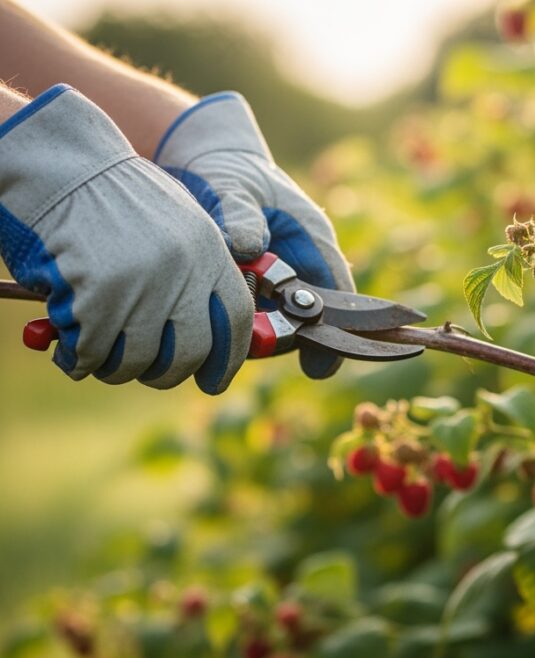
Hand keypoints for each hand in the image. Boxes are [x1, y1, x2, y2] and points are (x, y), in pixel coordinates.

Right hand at [0, 85, 252, 393]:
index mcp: (210, 253)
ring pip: (138, 360)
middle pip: (189, 353)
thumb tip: (210, 335)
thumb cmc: (117, 198)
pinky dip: (78, 359)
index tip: (213, 380)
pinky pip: (92, 350)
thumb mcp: (181, 225)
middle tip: (148, 372)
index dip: (227, 360)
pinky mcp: (97, 294)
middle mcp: (183, 272)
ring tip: (102, 358)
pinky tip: (70, 352)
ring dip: (117, 369)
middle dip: (166, 373)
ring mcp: (141, 285)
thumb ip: (200, 274)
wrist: (64, 166)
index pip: (236, 323)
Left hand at [154, 92, 353, 378]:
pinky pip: (247, 322)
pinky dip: (228, 323)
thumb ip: (238, 214)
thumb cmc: (225, 171)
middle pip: (303, 322)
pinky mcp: (253, 293)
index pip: (338, 295)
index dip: (334, 334)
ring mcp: (278, 284)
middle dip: (275, 334)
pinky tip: (200, 309)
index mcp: (313, 240)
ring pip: (274, 326)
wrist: (203, 163)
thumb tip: (247, 249)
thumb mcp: (231, 186)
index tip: (319, 368)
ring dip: (246, 330)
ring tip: (209, 310)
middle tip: (238, 336)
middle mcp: (302, 268)